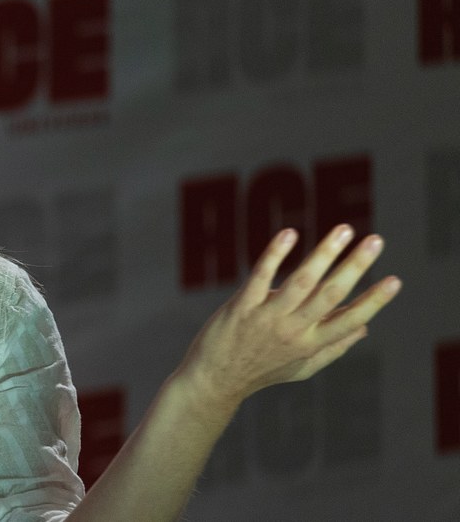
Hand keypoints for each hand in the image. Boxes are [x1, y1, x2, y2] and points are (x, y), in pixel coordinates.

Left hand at [175, 225, 400, 414]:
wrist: (214, 380)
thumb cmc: (261, 371)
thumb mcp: (302, 367)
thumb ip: (334, 348)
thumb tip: (364, 328)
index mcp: (311, 344)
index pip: (351, 320)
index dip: (374, 301)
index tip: (395, 280)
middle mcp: (293, 330)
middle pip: (331, 294)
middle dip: (356, 266)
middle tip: (376, 241)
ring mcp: (267, 317)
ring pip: (301, 281)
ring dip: (324, 253)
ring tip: (344, 230)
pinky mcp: (242, 307)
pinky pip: (261, 276)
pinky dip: (275, 254)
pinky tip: (289, 234)